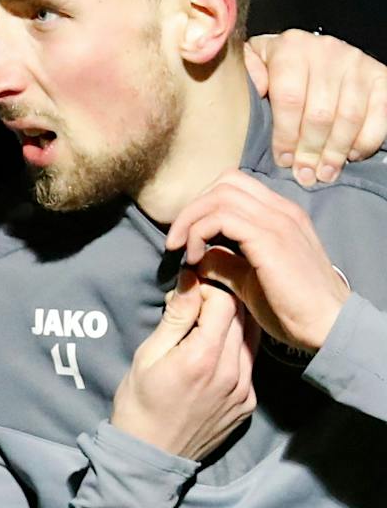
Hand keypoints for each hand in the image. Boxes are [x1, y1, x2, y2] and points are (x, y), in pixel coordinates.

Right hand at [110, 272, 256, 459]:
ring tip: (206, 327)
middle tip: (197, 305)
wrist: (151, 455)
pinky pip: (249, 364)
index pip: (224, 303)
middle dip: (221, 302)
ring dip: (231, 325)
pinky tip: (212, 355)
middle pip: (241, 317)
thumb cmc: (139, 404)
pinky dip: (234, 351)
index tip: (189, 293)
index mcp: (203, 358)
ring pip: (250, 339)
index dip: (207, 290)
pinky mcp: (247, 403)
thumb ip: (176, 318)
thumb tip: (190, 282)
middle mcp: (232, 373)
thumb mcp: (147, 356)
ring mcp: (244, 390)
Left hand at [165, 169, 350, 351]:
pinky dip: (198, 233)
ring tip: (183, 251)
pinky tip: (194, 259)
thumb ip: (226, 262)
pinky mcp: (270, 238)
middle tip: (177, 241)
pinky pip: (222, 218)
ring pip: (220, 196)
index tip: (186, 235)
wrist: (329, 325)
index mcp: (281, 215)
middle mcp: (282, 210)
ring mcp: (279, 220)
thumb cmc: (292, 308)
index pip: (235, 186)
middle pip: (224, 182)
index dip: (203, 205)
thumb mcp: (250, 279)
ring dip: (190, 220)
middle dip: (192, 208)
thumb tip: (199, 255)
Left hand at [245, 30, 386, 186]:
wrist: (308, 50)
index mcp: (290, 48)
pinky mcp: (379, 75)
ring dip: (336, 152)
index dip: (285, 136)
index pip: (289, 100)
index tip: (282, 160)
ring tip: (324, 173)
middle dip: (310, 151)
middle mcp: (326, 51)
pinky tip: (350, 156)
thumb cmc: (274, 65)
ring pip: (349, 117)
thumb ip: (247, 74)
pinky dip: (366, 141)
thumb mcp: (252, 62)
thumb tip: (254, 90)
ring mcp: (356, 63)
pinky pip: (379, 115)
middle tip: (304, 174)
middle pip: (321, 113)